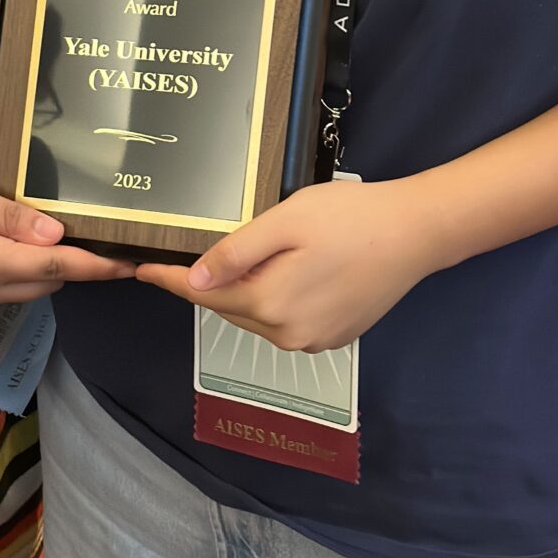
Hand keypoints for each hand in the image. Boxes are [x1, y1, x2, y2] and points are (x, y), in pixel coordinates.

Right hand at [0, 169, 132, 307]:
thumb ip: (10, 217)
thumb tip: (57, 235)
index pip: (57, 267)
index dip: (98, 265)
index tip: (133, 263)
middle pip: (50, 282)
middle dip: (78, 264)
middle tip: (100, 233)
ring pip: (31, 288)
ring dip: (51, 268)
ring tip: (66, 236)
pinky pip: (9, 288)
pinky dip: (26, 270)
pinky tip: (24, 245)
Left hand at [137, 177, 454, 350]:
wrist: (417, 233)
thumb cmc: (351, 217)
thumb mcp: (285, 222)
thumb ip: (237, 253)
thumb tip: (192, 281)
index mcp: (270, 303)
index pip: (205, 295)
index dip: (170, 280)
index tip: (141, 270)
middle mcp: (288, 334)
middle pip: (230, 309)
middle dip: (205, 286)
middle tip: (180, 259)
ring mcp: (314, 340)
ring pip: (258, 318)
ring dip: (241, 295)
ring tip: (228, 266)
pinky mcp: (334, 337)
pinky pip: (286, 323)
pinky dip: (272, 304)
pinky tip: (277, 278)